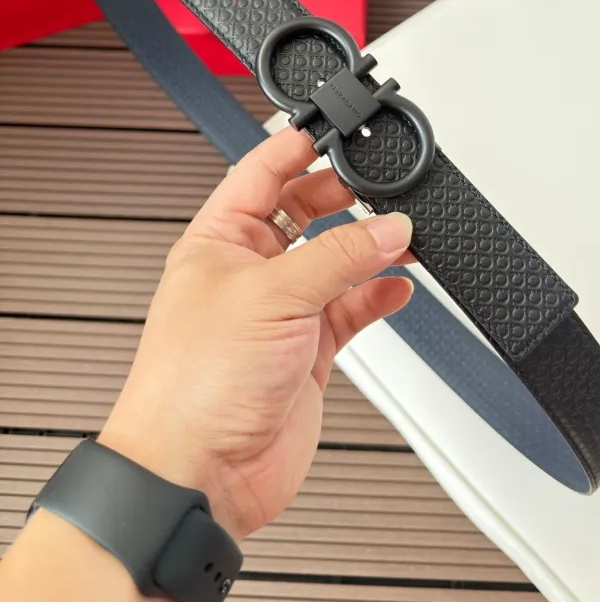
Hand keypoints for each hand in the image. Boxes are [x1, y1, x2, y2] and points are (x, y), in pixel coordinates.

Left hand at [98, 127, 413, 540]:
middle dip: (344, 197)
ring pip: (335, 261)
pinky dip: (378, 296)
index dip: (297, 146)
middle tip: (385, 187)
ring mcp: (281, 311)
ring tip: (405, 234)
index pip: (261, 173)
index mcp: (218, 241)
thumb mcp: (269, 297)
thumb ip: (336, 258)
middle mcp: (249, 271)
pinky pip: (351, 309)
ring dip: (370, 247)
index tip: (335, 128)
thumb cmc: (193, 385)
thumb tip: (387, 227)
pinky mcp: (307, 351)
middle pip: (304, 212)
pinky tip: (399, 286)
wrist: (199, 474)